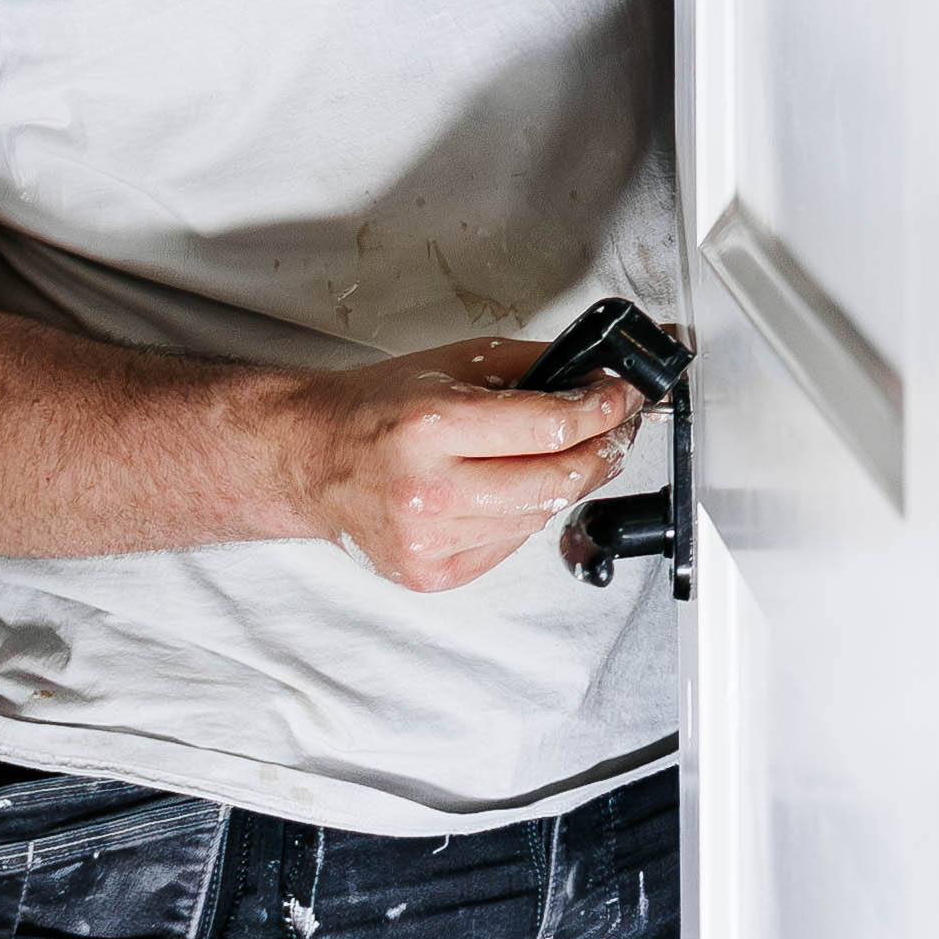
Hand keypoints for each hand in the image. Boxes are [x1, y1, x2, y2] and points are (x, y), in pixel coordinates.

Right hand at [278, 335, 638, 592]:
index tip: (623, 398)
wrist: (314, 460)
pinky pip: (510, 544)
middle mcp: (428, 491)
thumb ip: (534, 368)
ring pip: (539, 517)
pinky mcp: (431, 574)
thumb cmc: (380, 408)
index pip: (549, 426)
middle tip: (616, 429)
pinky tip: (510, 489)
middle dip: (601, 451)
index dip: (602, 411)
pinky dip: (524, 514)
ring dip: (566, 483)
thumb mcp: (458, 364)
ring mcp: (428, 541)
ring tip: (566, 454)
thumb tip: (601, 374)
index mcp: (432, 427)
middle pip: (555, 482)